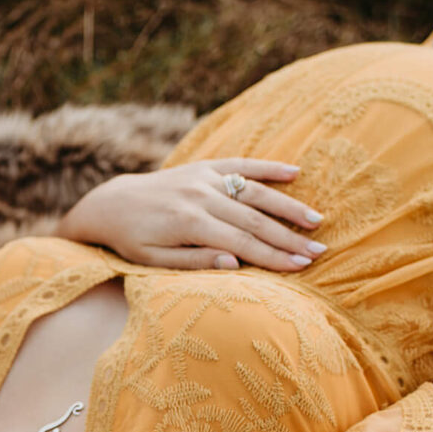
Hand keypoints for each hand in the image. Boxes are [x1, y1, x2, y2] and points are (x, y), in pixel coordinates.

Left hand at [54, 159, 327, 271]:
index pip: (241, 243)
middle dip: (289, 238)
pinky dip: (268, 168)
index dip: (274, 256)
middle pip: (254, 220)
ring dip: (288, 207)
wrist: (111, 204)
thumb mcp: (154, 261)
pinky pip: (241, 164)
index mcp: (188, 224)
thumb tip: (234, 266)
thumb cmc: (133, 241)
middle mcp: (200, 196)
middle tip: (321, 251)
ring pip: (254, 192)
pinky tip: (295, 172)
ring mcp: (203, 178)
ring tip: (316, 221)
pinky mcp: (204, 166)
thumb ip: (194, 262)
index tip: (301, 267)